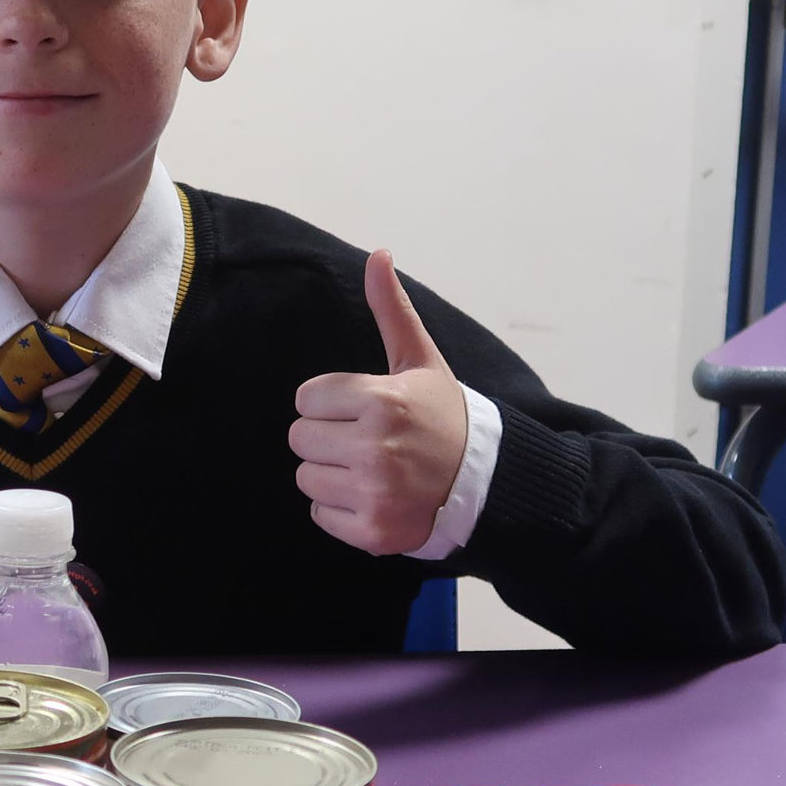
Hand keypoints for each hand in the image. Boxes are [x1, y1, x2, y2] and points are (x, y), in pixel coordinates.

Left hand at [290, 250, 468, 555]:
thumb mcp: (420, 360)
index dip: (330, 403)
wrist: (486, 481)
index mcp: (382, 401)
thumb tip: (379, 253)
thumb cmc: (443, 416)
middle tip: (365, 441)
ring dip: (331, 474)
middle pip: (299, 438)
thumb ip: (391, 310)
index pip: (306, 398)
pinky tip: (373, 496)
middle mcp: (375, 447)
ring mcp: (373, 492)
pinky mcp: (371, 531)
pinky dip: (340, 509)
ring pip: (305, 477)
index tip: (364, 410)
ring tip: (371, 469)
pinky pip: (319, 514)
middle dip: (326, 437)